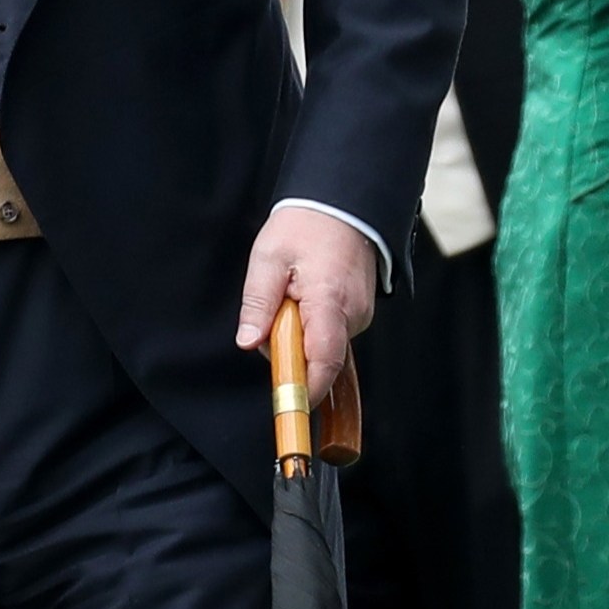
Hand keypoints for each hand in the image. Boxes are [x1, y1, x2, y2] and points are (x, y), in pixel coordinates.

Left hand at [234, 202, 381, 404]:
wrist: (343, 202)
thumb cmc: (306, 225)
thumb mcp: (269, 259)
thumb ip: (258, 302)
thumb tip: (248, 342)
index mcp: (330, 302)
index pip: (322, 361)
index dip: (305, 389)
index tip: (288, 406)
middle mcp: (353, 314)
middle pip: (316, 356)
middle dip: (288, 347)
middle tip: (274, 308)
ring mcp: (360, 314)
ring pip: (321, 344)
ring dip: (298, 331)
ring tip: (293, 290)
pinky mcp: (359, 312)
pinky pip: (329, 331)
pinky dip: (311, 322)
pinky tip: (306, 292)